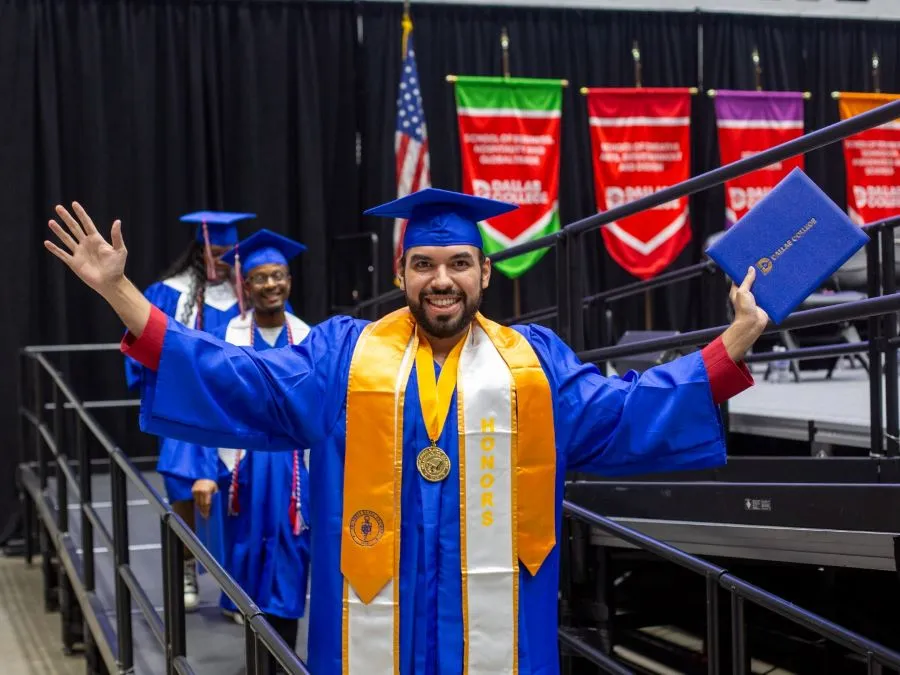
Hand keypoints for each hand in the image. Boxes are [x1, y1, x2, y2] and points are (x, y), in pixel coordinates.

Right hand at [45, 202, 151, 336]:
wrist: (110, 283)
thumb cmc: (117, 267)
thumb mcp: (119, 250)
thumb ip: (116, 236)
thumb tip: (117, 221)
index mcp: (96, 240)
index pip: (86, 223)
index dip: (81, 214)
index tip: (74, 204)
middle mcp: (86, 244)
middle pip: (74, 228)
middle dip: (66, 218)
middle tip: (58, 207)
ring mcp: (79, 253)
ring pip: (66, 239)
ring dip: (58, 231)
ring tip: (51, 221)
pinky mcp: (74, 263)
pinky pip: (62, 254)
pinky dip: (55, 249)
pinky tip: (47, 243)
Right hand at [192, 479, 218, 518]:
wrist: (205, 476)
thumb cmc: (212, 484)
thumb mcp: (216, 490)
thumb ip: (215, 497)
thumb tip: (214, 506)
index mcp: (207, 491)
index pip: (206, 503)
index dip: (207, 510)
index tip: (207, 515)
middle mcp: (200, 491)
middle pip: (201, 504)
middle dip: (203, 511)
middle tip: (205, 516)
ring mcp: (195, 491)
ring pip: (197, 503)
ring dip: (200, 508)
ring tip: (202, 513)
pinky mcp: (193, 491)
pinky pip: (195, 499)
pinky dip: (198, 504)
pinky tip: (200, 507)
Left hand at [721, 266, 769, 361]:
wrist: (752, 324)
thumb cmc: (743, 309)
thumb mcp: (743, 292)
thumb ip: (747, 281)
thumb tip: (751, 269)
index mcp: (738, 290)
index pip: (741, 277)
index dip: (745, 270)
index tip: (751, 261)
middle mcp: (747, 293)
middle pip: (754, 280)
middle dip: (759, 274)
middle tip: (766, 263)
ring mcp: (756, 298)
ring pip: (762, 286)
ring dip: (767, 281)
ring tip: (774, 269)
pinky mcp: (765, 302)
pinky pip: (770, 294)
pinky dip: (773, 289)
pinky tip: (779, 282)